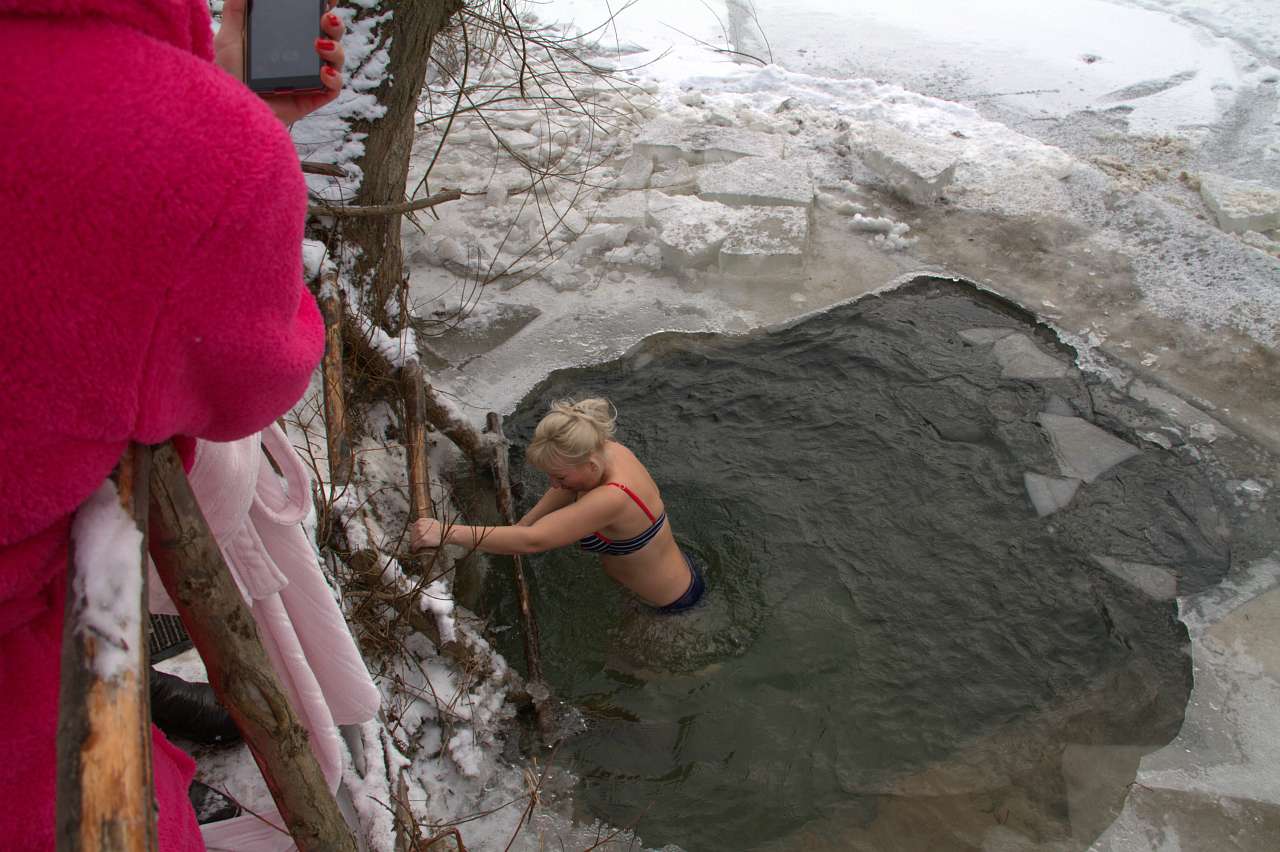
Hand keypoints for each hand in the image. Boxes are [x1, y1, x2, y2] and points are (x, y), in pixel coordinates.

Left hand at [213, 0, 346, 125]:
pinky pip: (334, 88)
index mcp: (288, 40)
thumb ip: (236, 11)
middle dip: (335, 25)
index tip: (328, 0)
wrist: (229, 110)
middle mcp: (303, 58)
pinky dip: (334, 78)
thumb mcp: (228, 38)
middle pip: (331, 37)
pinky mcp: (312, 99)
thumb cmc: (228, 76)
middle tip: (327, 19)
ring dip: (336, 49)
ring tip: (320, 45)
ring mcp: (310, 79)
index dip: (324, 9)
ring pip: (337, 60)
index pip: (311, 21)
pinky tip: (323, 72)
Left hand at [411, 518, 443, 549]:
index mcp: (420, 521)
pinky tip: (415, 550)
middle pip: (412, 535)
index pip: (412, 529)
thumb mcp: (430, 521)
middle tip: (415, 544)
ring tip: (415, 547)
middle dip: (413, 539)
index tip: (414, 538)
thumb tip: (415, 525)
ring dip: (413, 544)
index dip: (413, 534)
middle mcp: (419, 526)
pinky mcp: (423, 540)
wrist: (445, 532)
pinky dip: (414, 548)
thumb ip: (422, 522)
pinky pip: (415, 545)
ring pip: (412, 540)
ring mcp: (420, 533)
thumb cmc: (439, 528)